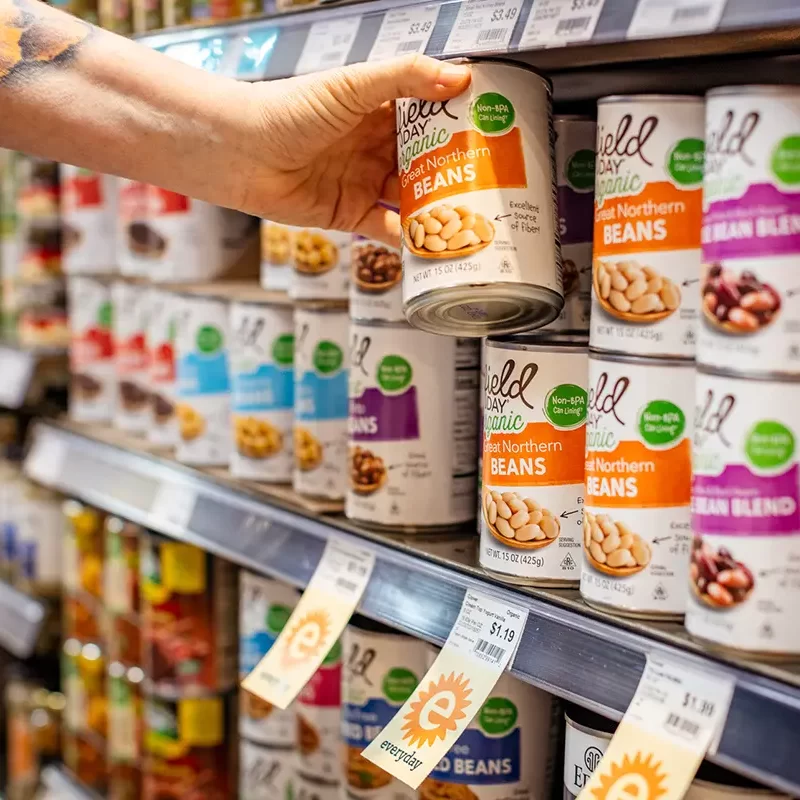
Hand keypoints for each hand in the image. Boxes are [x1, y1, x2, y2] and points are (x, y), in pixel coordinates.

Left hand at [239, 55, 470, 246]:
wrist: (241, 154)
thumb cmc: (287, 110)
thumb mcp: (352, 85)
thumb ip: (405, 78)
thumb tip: (458, 75)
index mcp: (378, 110)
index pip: (429, 118)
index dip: (459, 126)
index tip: (492, 133)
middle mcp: (375, 147)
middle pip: (427, 163)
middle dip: (456, 174)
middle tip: (492, 184)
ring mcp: (365, 182)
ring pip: (413, 198)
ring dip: (438, 209)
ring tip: (471, 217)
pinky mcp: (352, 215)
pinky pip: (389, 228)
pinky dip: (410, 237)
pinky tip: (433, 242)